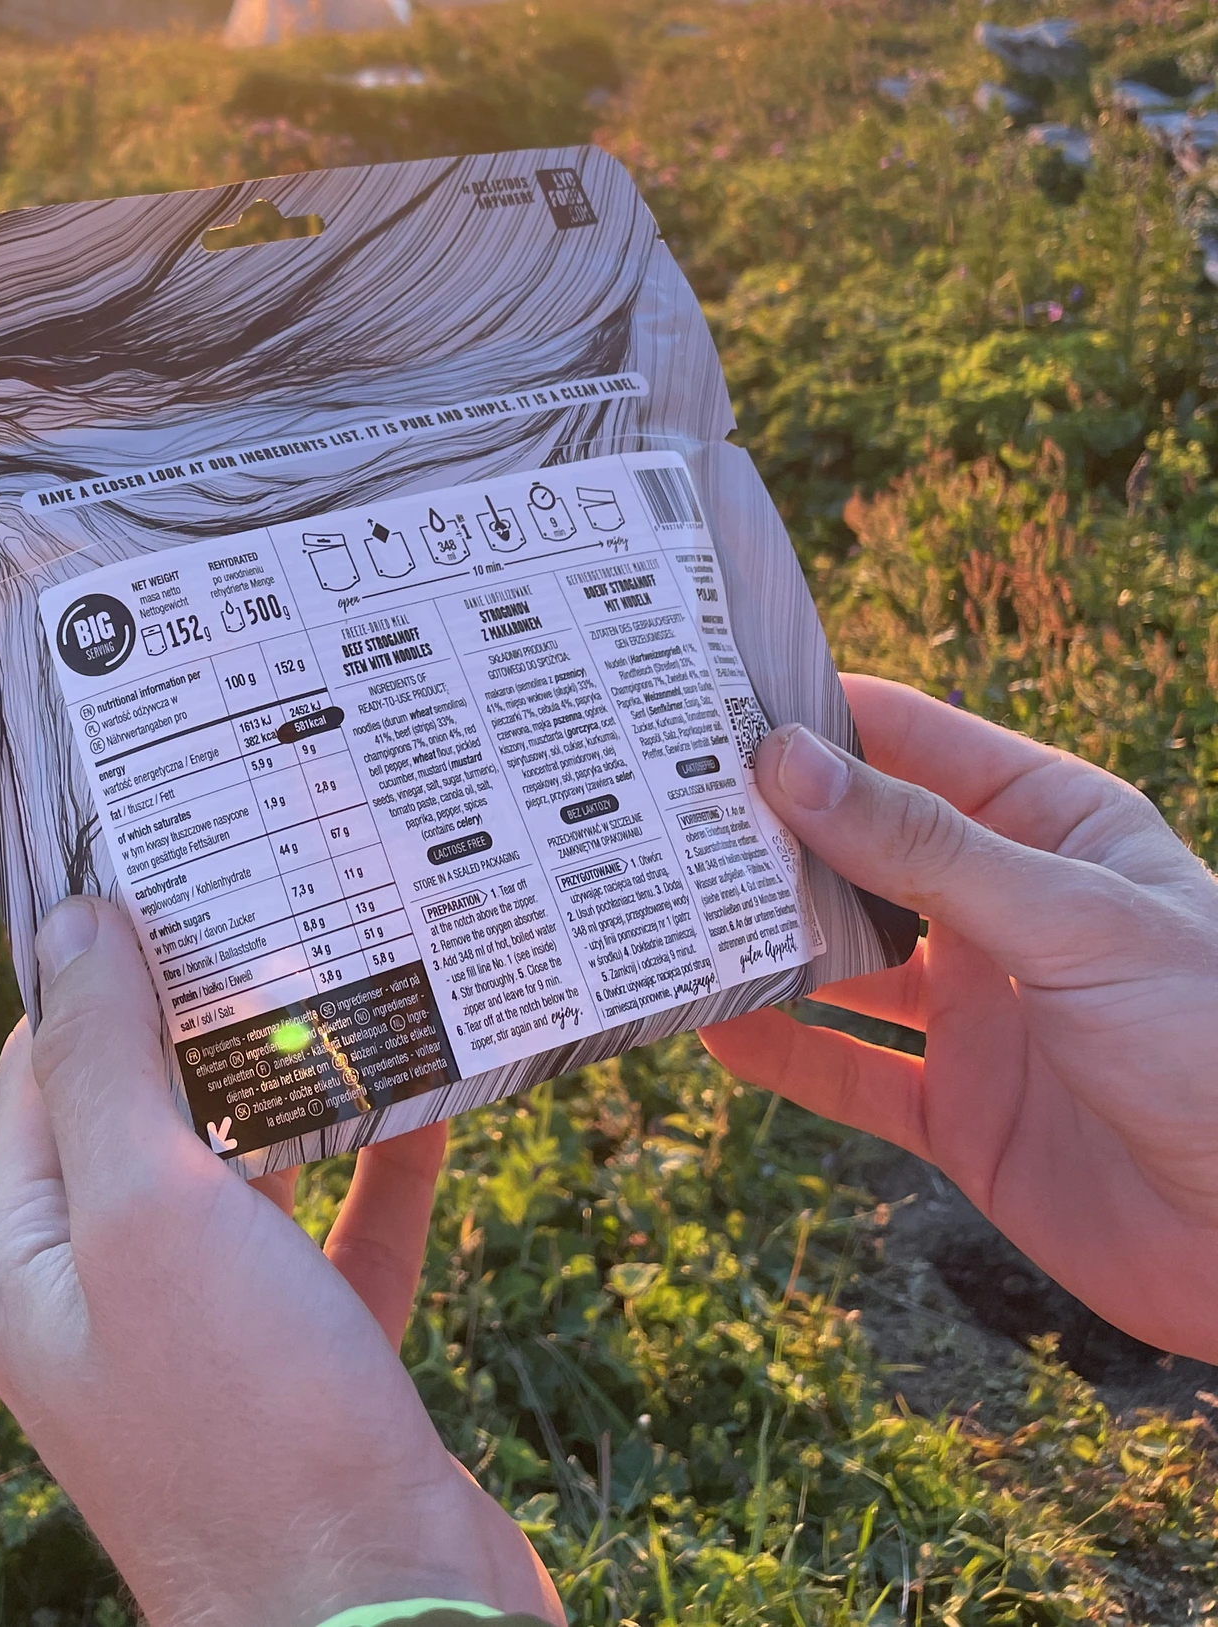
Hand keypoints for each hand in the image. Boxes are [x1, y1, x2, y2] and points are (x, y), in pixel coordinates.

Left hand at [0, 895, 559, 1626]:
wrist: (384, 1626)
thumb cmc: (247, 1422)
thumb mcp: (148, 1210)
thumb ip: (103, 1062)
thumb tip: (67, 925)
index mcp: (25, 1267)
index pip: (40, 1073)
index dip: (98, 968)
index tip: (167, 869)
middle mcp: (99, 1303)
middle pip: (142, 1114)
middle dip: (208, 1012)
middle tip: (277, 896)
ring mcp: (204, 1344)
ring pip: (242, 1175)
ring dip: (297, 1083)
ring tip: (357, 967)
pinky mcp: (306, 1375)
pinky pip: (333, 1242)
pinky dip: (376, 1170)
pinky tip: (431, 1095)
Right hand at [703, 674, 1217, 1360]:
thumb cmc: (1211, 1041)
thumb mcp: (1068, 921)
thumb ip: (924, 847)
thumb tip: (788, 763)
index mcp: (1049, 827)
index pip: (910, 740)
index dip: (815, 716)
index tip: (704, 694)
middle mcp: (1004, 909)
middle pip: (860, 848)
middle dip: (766, 828)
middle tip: (647, 799)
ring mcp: (982, 1013)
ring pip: (844, 959)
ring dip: (763, 938)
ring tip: (662, 907)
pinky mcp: (965, 1114)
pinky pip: (850, 1075)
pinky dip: (782, 1053)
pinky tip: (712, 1026)